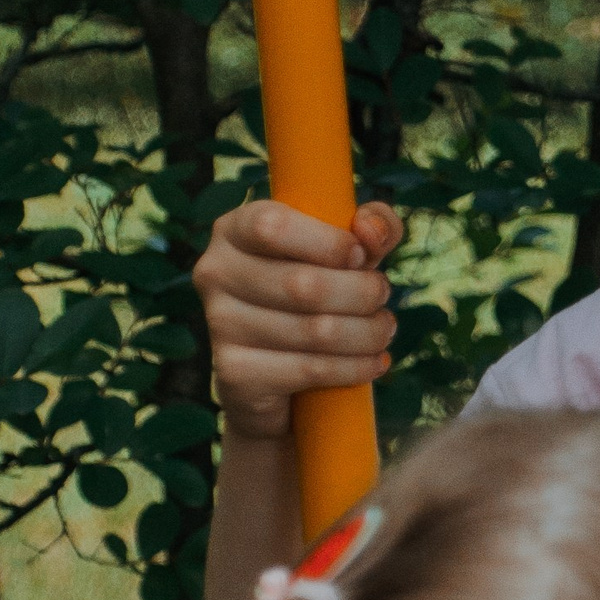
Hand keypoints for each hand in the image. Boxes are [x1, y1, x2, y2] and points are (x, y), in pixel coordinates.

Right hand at [193, 197, 402, 441]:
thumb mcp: (345, 251)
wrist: (272, 373)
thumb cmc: (314, 293)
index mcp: (234, 229)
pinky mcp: (236, 372)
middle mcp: (216, 272)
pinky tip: (374, 362)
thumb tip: (370, 231)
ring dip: (366, 332)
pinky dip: (356, 367)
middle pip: (303, 285)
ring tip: (384, 330)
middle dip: (361, 293)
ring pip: (315, 331)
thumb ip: (372, 226)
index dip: (328, 243)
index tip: (360, 257)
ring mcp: (221, 324)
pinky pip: (311, 369)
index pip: (272, 227)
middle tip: (382, 297)